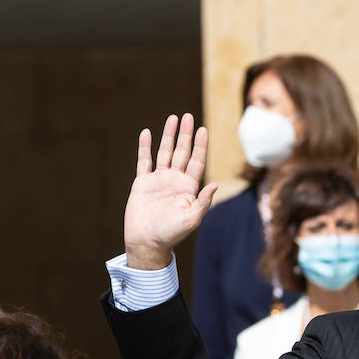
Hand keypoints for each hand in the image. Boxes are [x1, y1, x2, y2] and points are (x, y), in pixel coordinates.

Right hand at [124, 113, 218, 269]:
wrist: (146, 242)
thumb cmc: (171, 234)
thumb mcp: (191, 219)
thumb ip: (203, 202)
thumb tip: (215, 185)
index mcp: (188, 188)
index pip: (197, 161)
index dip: (200, 145)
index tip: (203, 129)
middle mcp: (175, 181)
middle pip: (182, 152)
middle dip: (185, 135)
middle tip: (188, 116)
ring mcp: (158, 180)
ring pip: (164, 152)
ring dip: (168, 136)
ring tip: (172, 118)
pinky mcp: (142, 183)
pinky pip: (144, 161)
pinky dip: (145, 147)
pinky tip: (147, 133)